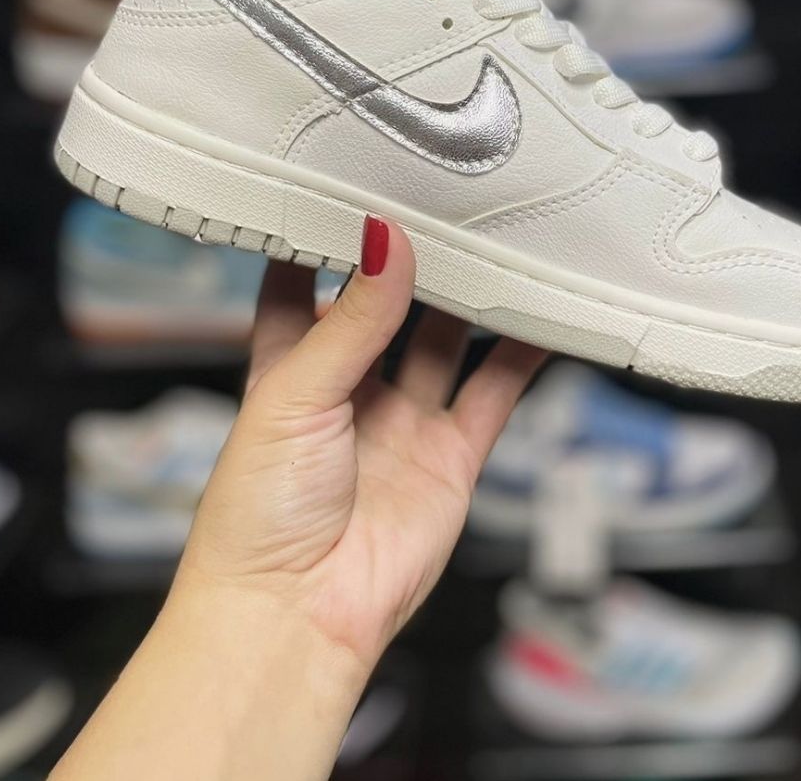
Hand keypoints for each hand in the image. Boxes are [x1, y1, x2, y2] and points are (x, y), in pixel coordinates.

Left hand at [179, 216, 547, 672]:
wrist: (295, 617)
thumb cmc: (257, 516)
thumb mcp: (294, 395)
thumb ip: (352, 319)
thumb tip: (384, 240)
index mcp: (287, 368)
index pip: (304, 285)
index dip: (326, 237)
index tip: (352, 183)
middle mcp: (348, 389)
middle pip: (388, 305)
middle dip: (414, 260)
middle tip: (445, 203)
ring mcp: (401, 421)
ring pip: (447, 341)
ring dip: (472, 299)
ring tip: (500, 243)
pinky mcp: (448, 456)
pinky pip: (493, 393)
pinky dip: (522, 356)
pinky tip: (544, 316)